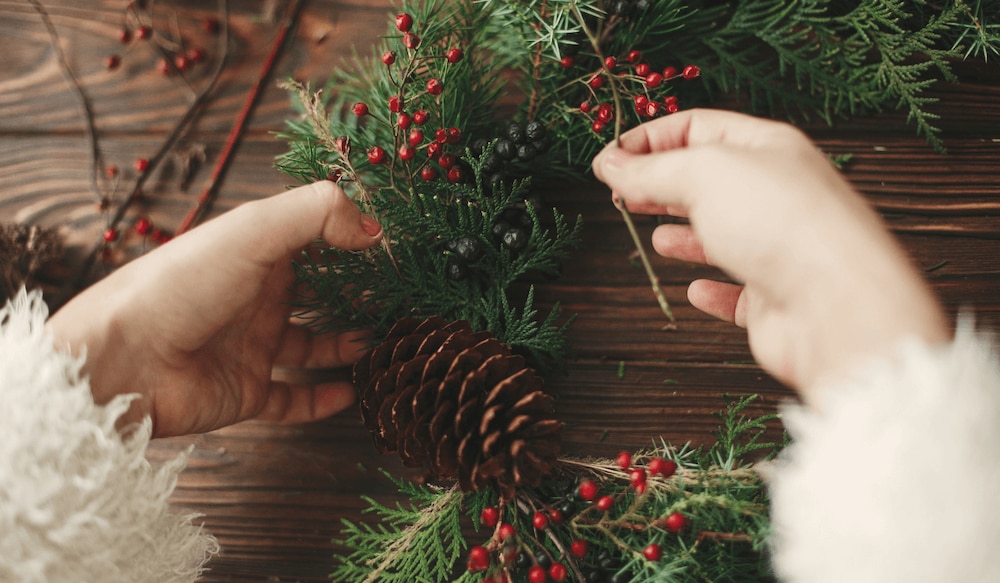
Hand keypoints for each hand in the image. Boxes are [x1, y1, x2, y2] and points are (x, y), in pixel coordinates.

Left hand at [48, 181, 382, 436]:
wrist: (121, 361)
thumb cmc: (178, 286)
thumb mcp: (252, 230)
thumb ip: (317, 214)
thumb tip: (375, 228)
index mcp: (257, 255)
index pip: (312, 240)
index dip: (350, 240)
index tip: (392, 247)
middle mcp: (257, 298)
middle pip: (318, 296)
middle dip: (356, 297)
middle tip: (400, 301)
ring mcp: (252, 347)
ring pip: (312, 347)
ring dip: (347, 346)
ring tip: (383, 343)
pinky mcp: (246, 392)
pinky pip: (293, 398)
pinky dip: (322, 399)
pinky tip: (350, 392)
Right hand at [592, 109, 946, 393]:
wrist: (837, 304)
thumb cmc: (783, 225)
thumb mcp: (703, 175)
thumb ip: (651, 170)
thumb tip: (610, 164)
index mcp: (767, 148)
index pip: (699, 128)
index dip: (650, 139)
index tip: (609, 159)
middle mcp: (777, 193)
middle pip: (709, 180)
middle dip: (662, 184)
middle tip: (621, 194)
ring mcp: (779, 247)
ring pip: (724, 234)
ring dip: (687, 234)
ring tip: (656, 235)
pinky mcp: (776, 299)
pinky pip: (739, 291)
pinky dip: (714, 290)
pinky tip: (695, 290)